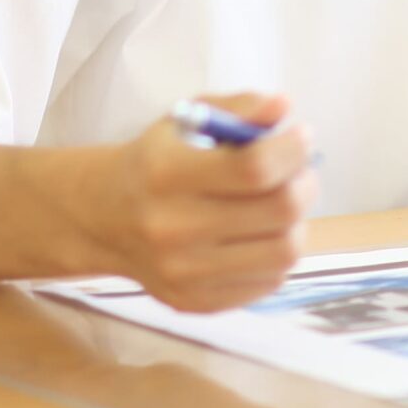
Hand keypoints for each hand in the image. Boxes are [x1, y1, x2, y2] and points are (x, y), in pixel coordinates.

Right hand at [90, 92, 315, 311]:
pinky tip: (260, 234)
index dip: (292, 149)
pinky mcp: (195, 302)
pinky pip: (268, 282)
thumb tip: (283, 106)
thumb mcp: (187, 119)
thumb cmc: (157, 161)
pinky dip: (276, 253)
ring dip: (297, 222)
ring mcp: (183, 272)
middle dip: (304, 183)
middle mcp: (171, 228)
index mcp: (167, 174)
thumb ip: (238, 109)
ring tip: (283, 203)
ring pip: (283, 252)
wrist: (103, 218)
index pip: (254, 168)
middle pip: (278, 211)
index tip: (301, 135)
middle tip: (300, 171)